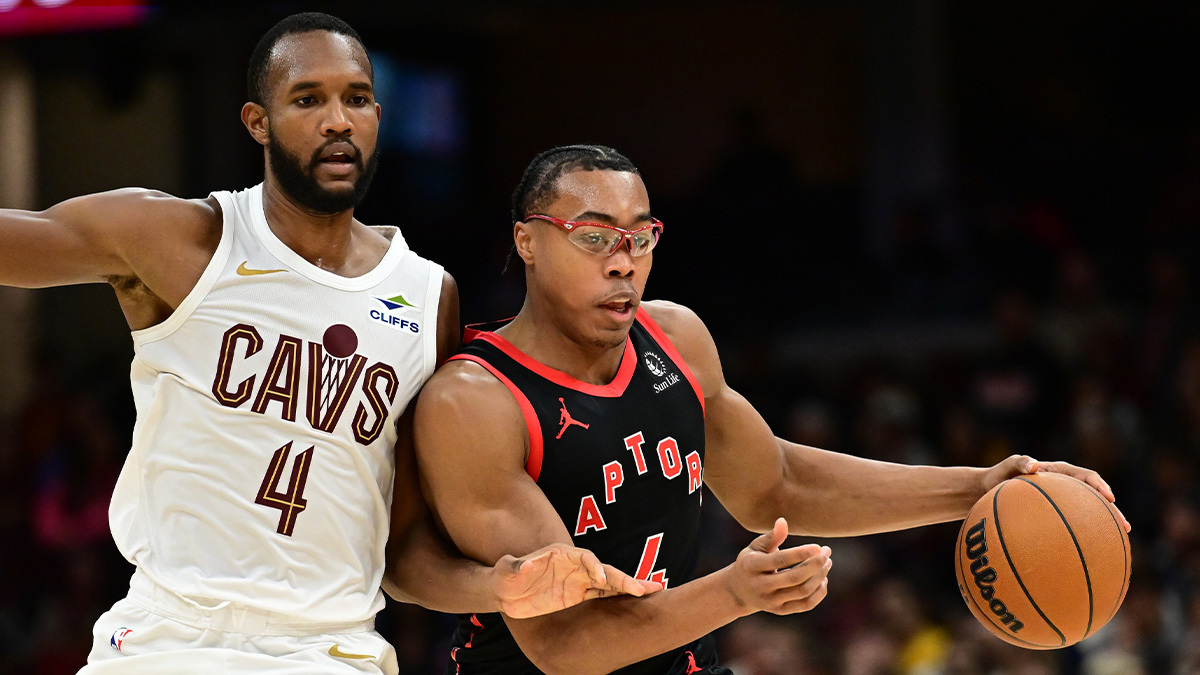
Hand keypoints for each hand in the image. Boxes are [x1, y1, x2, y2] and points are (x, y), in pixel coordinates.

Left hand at [492, 542, 662, 618]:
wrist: (504, 591)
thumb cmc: (504, 575)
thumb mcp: (505, 569)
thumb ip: (515, 566)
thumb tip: (526, 565)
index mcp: (561, 555)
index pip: (584, 557)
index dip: (594, 566)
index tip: (601, 578)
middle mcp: (575, 565)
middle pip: (603, 570)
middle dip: (623, 578)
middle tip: (643, 587)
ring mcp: (579, 580)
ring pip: (610, 583)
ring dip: (630, 586)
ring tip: (653, 589)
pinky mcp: (579, 594)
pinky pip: (604, 595)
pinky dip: (620, 596)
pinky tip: (639, 598)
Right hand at [722, 517, 831, 616]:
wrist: (739, 590)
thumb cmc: (751, 561)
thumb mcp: (756, 547)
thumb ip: (771, 536)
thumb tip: (783, 521)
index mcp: (752, 566)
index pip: (780, 561)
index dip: (800, 554)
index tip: (818, 547)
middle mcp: (760, 587)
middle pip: (794, 578)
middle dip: (815, 565)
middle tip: (827, 552)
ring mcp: (770, 602)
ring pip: (802, 591)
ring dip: (819, 576)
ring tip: (827, 562)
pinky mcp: (780, 611)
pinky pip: (805, 605)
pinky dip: (819, 592)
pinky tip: (823, 578)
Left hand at [983, 454, 1130, 532]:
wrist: (988, 489)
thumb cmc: (998, 476)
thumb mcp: (1006, 466)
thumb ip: (1019, 463)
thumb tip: (1034, 465)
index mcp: (1059, 473)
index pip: (1086, 476)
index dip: (1100, 486)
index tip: (1109, 498)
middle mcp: (1065, 488)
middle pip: (1095, 499)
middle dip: (1112, 512)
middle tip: (1125, 526)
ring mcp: (1062, 503)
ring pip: (1088, 515)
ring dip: (1103, 527)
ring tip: (1117, 545)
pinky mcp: (1054, 517)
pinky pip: (1071, 527)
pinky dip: (1080, 538)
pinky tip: (1085, 556)